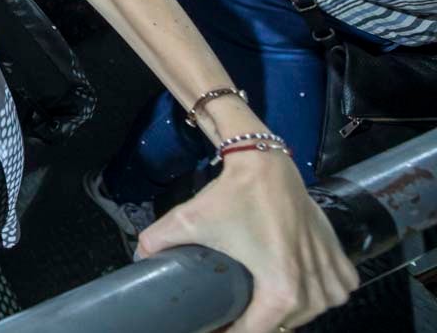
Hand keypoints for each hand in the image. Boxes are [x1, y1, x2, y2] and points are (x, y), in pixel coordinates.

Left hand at [138, 152, 356, 331]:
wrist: (268, 165)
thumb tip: (139, 259)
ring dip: (283, 311)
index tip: (212, 328)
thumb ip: (157, 241)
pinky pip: (330, 296)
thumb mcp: (188, 219)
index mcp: (282, 289)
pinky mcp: (343, 266)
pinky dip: (313, 296)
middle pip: (281, 325)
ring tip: (255, 302)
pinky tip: (290, 288)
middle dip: (253, 322)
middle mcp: (315, 292)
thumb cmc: (233, 196)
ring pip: (306, 314)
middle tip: (228, 313)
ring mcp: (334, 281)